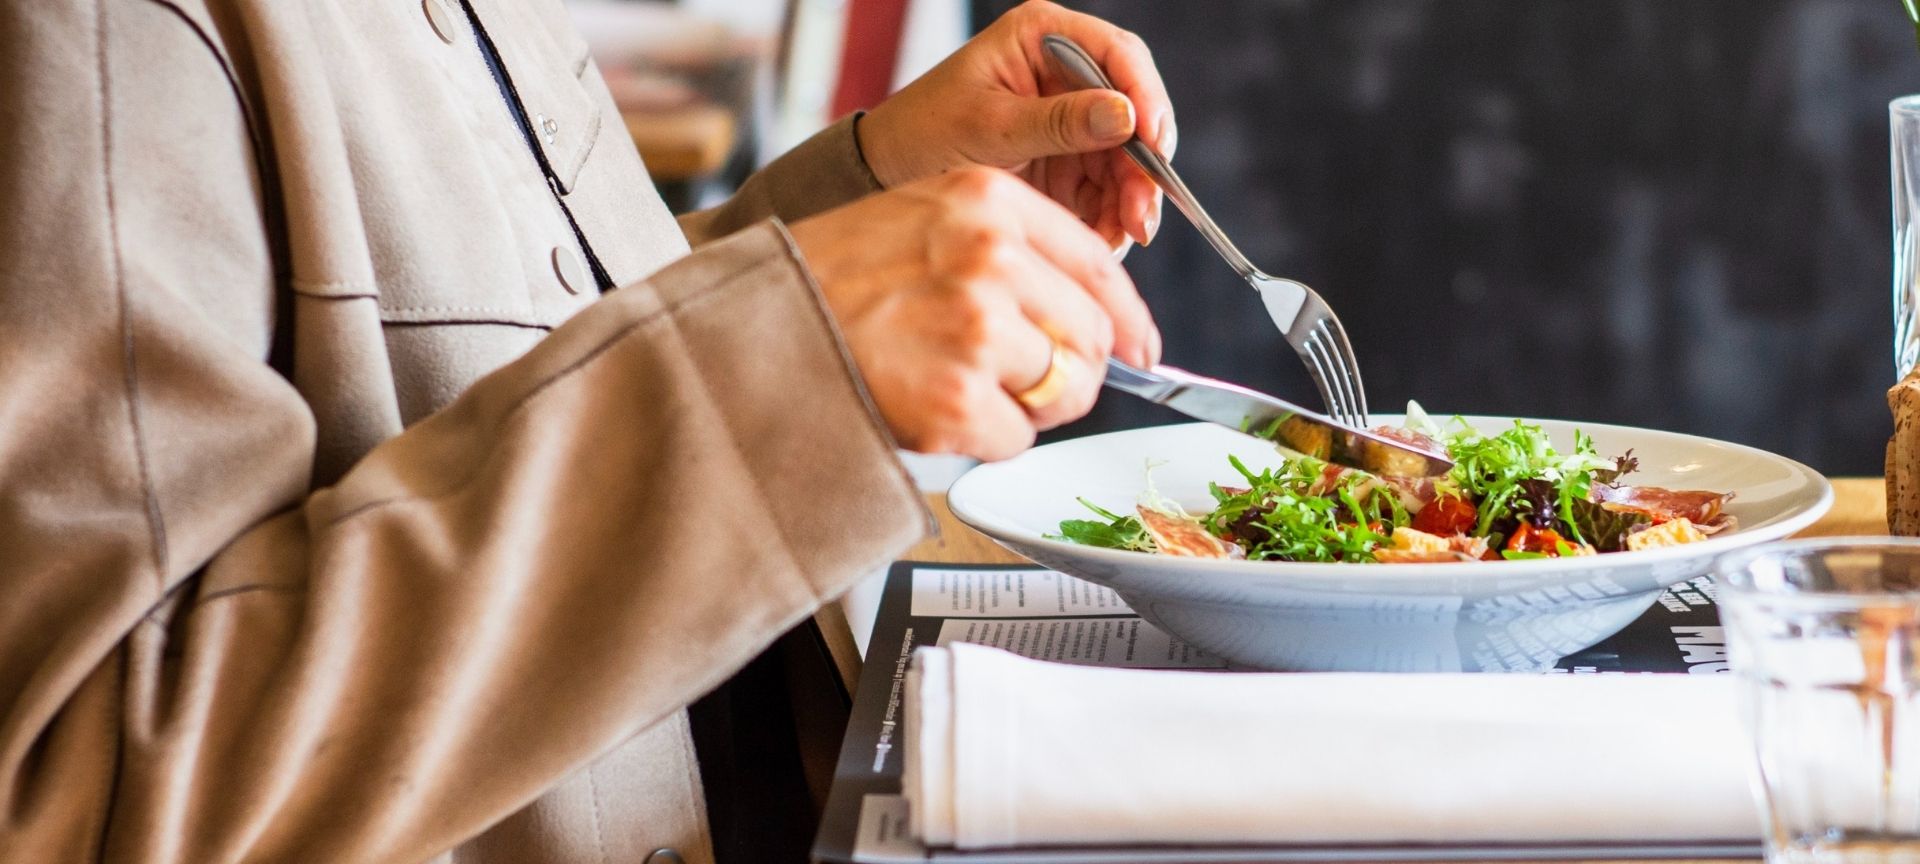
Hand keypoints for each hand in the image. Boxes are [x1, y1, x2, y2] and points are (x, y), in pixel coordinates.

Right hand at [789, 167, 1160, 459]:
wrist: (754, 327)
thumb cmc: (830, 278)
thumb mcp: (922, 217)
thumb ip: (1006, 246)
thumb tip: (1095, 313)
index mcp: (988, 201)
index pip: (1099, 265)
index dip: (1129, 319)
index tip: (1143, 349)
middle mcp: (991, 258)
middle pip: (1093, 337)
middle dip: (1073, 372)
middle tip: (1029, 384)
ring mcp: (976, 331)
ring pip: (1062, 391)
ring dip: (1024, 406)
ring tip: (959, 387)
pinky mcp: (957, 401)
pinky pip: (1017, 439)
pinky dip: (985, 439)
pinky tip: (933, 411)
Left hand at [856, 1, 1175, 251]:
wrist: (887, 175)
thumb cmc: (924, 131)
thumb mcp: (989, 125)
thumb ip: (1058, 122)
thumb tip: (1126, 117)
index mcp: (1043, 36)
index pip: (1117, 55)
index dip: (1145, 96)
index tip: (1153, 141)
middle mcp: (1066, 73)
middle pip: (1133, 112)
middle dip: (1142, 166)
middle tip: (1141, 214)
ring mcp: (1071, 120)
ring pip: (1126, 158)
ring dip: (1130, 200)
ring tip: (1119, 238)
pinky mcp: (1068, 162)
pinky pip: (1107, 189)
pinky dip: (1110, 217)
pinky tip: (1103, 241)